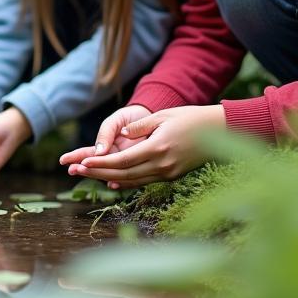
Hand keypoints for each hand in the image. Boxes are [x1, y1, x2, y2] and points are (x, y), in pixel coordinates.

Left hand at [62, 105, 225, 187]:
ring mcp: (168, 173)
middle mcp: (162, 165)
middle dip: (98, 173)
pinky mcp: (172, 176)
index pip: (123, 160)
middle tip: (76, 171)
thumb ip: (141, 127)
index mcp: (158, 148)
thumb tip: (122, 133)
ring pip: (133, 180)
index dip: (101, 163)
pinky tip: (112, 181)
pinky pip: (144, 181)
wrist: (221, 131)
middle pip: (124, 174)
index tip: (82, 163)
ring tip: (88, 176)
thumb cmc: (190, 118)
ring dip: (109, 178)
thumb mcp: (163, 116)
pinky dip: (126, 181)